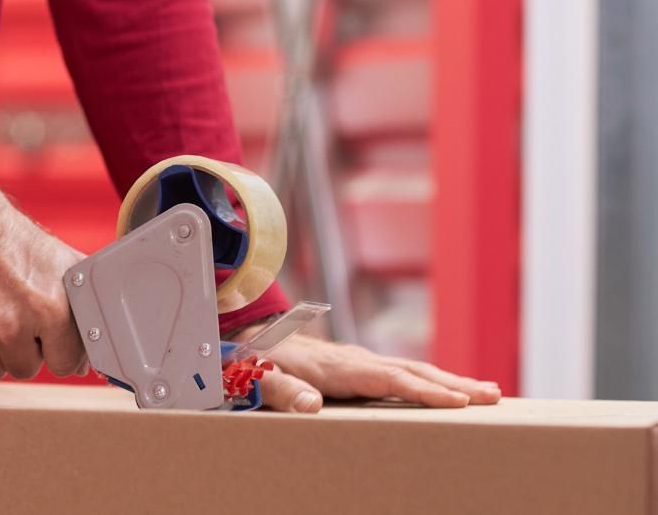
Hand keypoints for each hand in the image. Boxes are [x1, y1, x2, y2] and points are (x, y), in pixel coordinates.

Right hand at [0, 178, 87, 380]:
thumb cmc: (10, 241)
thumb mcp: (61, 263)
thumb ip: (84, 309)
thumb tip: (87, 360)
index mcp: (49, 308)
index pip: (64, 365)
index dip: (56, 348)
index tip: (45, 333)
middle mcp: (11, 324)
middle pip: (26, 369)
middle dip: (23, 348)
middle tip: (14, 316)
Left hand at [244, 330, 502, 412]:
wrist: (251, 339)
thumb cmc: (255, 362)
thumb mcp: (260, 376)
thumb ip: (282, 390)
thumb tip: (310, 405)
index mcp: (336, 366)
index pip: (387, 378)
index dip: (421, 390)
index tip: (456, 401)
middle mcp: (355, 360)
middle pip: (411, 370)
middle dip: (453, 383)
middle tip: (492, 396)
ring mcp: (361, 361)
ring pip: (413, 370)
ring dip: (451, 381)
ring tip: (489, 393)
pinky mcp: (362, 367)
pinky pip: (404, 374)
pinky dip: (433, 381)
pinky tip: (453, 391)